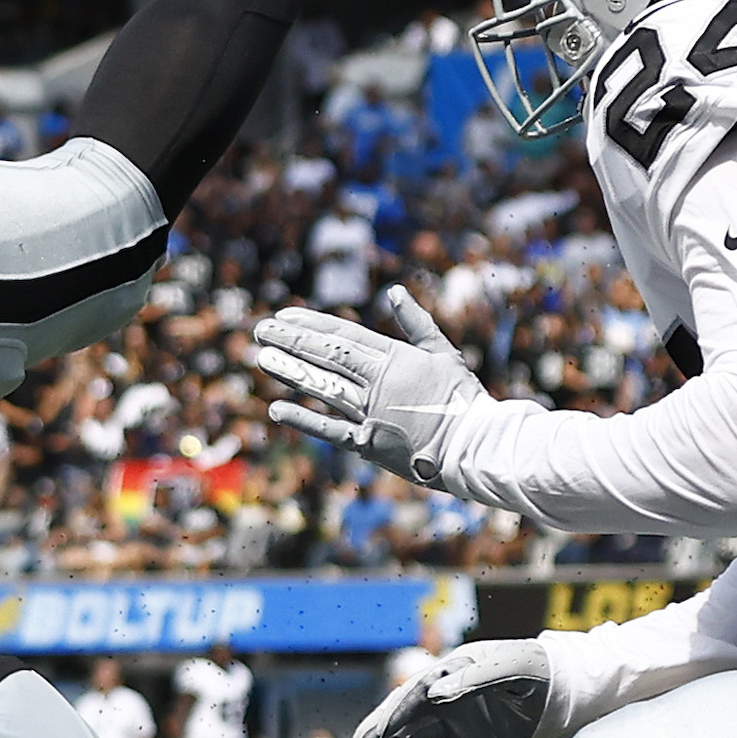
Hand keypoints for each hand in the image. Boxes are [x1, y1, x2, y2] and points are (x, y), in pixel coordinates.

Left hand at [252, 287, 483, 483]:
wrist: (475, 446)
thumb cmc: (462, 398)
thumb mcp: (443, 351)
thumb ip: (416, 322)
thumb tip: (394, 291)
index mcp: (396, 358)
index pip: (344, 336)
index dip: (311, 324)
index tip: (284, 315)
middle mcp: (379, 383)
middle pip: (328, 356)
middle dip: (292, 341)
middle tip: (261, 330)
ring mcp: (372, 414)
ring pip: (324, 387)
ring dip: (291, 371)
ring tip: (262, 358)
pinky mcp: (369, 445)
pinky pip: (331, 430)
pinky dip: (304, 420)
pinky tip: (276, 408)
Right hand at [353, 638, 553, 737]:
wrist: (568, 691)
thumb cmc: (542, 670)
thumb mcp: (514, 668)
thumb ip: (475, 679)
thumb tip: (434, 694)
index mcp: (456, 669)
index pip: (418, 691)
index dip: (398, 710)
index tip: (381, 731)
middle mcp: (451, 693)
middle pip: (408, 713)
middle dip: (382, 729)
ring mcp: (459, 718)